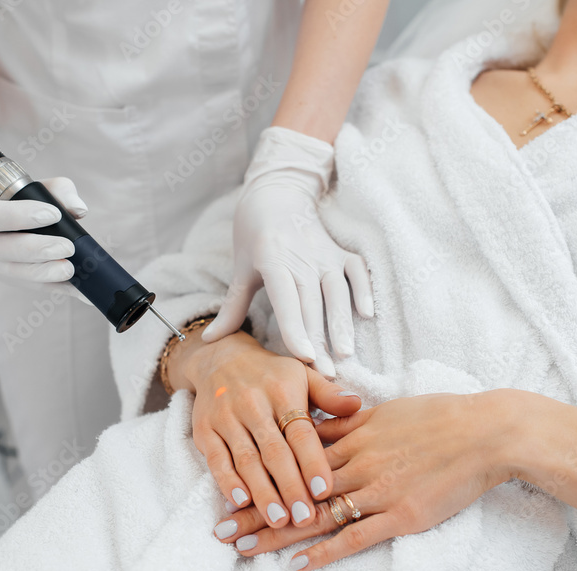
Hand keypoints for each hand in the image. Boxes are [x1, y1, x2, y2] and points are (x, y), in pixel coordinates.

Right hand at [0, 176, 86, 284]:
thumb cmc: (10, 198)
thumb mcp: (29, 186)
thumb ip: (56, 190)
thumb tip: (78, 209)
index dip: (19, 216)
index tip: (53, 214)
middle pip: (1, 250)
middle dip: (37, 250)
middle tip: (66, 247)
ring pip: (14, 273)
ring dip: (44, 272)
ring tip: (69, 268)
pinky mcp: (1, 279)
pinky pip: (29, 286)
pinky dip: (55, 286)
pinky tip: (76, 287)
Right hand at [175, 328, 362, 529]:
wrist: (219, 358)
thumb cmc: (271, 375)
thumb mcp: (302, 376)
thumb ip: (329, 394)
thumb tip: (357, 404)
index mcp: (282, 392)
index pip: (300, 433)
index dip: (312, 462)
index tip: (325, 491)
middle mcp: (253, 404)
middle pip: (274, 452)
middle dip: (290, 487)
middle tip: (305, 518)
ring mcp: (226, 418)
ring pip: (246, 460)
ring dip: (262, 493)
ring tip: (279, 521)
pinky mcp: (205, 430)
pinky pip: (217, 460)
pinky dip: (228, 482)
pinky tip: (241, 503)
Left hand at [202, 127, 373, 377]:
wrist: (277, 191)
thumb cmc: (253, 234)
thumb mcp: (240, 268)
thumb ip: (232, 307)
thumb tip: (209, 341)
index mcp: (273, 260)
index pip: (286, 300)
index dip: (295, 328)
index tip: (304, 356)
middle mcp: (301, 257)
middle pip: (313, 304)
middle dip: (320, 340)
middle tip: (325, 374)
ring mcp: (324, 253)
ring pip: (337, 291)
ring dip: (343, 322)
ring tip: (346, 353)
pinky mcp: (340, 250)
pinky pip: (357, 270)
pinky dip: (364, 289)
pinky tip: (367, 314)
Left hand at [212, 390, 524, 570]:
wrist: (484, 432)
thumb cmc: (439, 417)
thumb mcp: (385, 410)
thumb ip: (347, 421)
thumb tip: (313, 424)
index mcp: (352, 435)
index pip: (293, 459)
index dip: (259, 475)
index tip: (229, 486)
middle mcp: (356, 462)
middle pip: (293, 489)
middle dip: (254, 509)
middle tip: (219, 528)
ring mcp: (377, 489)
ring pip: (316, 514)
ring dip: (275, 533)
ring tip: (242, 547)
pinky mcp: (400, 514)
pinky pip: (355, 537)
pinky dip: (326, 551)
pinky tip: (298, 564)